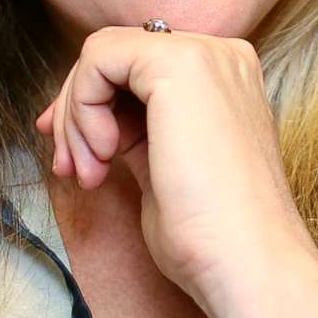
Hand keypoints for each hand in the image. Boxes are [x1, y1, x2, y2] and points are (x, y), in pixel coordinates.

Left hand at [31, 28, 317, 317]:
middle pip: (116, 56)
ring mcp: (204, 54)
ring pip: (101, 54)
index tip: (71, 155)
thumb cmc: (211, 235)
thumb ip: (134, 131)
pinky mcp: (178, 64)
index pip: (136, 68)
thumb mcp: (163, 167)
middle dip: (76, 111)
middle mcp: (221, 56)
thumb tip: (81, 117)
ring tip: (89, 173)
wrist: (245, 263)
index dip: (90, 105)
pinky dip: (82, 107)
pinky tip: (102, 155)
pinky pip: (98, 58)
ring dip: (76, 117)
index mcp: (225, 79)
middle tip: (71, 170)